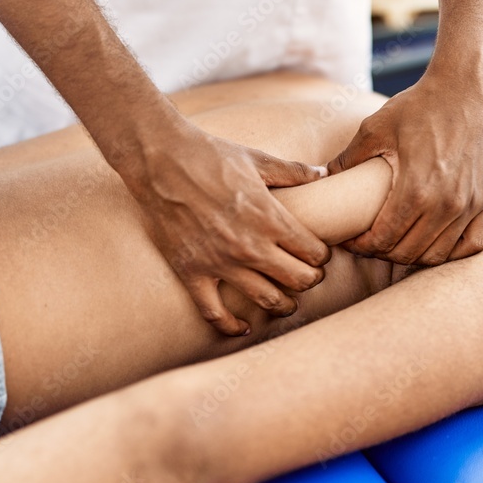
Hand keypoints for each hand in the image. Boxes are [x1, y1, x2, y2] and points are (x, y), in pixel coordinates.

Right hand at [125, 120, 330, 335]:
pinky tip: (242, 326)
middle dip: (311, 280)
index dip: (322, 256)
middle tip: (310, 276)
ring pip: (265, 299)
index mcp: (269, 218)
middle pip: (297, 280)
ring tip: (287, 303)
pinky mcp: (192, 273)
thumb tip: (323, 173)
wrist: (160, 162)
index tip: (319, 254)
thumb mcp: (257, 159)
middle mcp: (249, 246)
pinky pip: (214, 312)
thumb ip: (293, 171)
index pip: (313, 252)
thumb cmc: (209, 156)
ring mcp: (220, 263)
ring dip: (283, 305)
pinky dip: (230, 325)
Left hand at [326, 68, 482, 265]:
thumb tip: (321, 179)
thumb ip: (346, 159)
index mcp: (416, 191)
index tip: (350, 240)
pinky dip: (450, 252)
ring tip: (396, 242)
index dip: (361, 246)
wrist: (466, 91)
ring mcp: (468, 206)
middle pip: (407, 253)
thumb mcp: (373, 129)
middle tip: (368, 242)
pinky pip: (470, 245)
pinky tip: (431, 242)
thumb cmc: (418, 108)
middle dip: (382, 253)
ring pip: (436, 256)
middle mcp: (446, 205)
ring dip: (412, 255)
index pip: (383, 240)